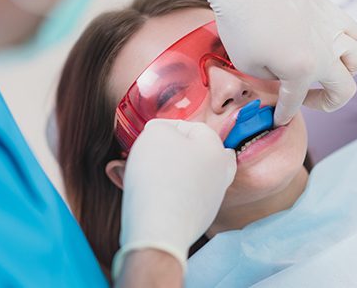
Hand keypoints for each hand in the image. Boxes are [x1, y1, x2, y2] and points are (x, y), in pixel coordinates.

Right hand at [112, 119, 235, 277]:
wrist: (159, 230)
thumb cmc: (158, 177)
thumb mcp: (156, 134)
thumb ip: (161, 127)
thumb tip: (162, 133)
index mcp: (216, 148)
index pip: (191, 127)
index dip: (165, 127)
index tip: (146, 134)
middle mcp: (220, 173)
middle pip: (193, 153)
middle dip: (168, 151)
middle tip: (146, 154)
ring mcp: (211, 198)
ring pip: (186, 176)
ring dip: (164, 171)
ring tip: (136, 173)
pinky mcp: (198, 218)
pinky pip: (180, 197)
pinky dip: (165, 192)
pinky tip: (145, 194)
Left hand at [168, 0, 356, 125]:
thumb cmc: (240, 23)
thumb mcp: (247, 64)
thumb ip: (271, 78)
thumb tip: (281, 76)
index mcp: (302, 70)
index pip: (295, 102)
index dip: (284, 114)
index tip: (277, 120)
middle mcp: (325, 52)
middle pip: (345, 89)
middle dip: (327, 103)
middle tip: (308, 101)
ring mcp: (331, 28)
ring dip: (343, 72)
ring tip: (323, 72)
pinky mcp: (329, 9)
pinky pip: (351, 31)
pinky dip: (345, 43)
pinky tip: (326, 43)